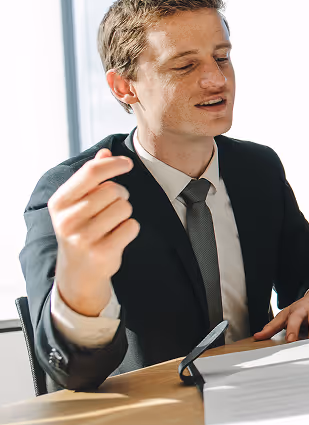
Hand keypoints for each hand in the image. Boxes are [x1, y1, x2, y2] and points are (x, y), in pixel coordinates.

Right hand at [48, 148, 139, 316]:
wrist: (78, 271)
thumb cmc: (81, 229)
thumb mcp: (77, 203)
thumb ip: (91, 176)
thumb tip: (105, 152)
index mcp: (60, 202)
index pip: (91, 172)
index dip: (114, 164)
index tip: (127, 164)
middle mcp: (67, 219)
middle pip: (113, 190)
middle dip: (120, 195)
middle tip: (111, 208)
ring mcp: (83, 238)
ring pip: (124, 207)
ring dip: (125, 213)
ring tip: (111, 224)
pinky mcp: (102, 252)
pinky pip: (132, 226)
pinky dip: (130, 229)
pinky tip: (117, 237)